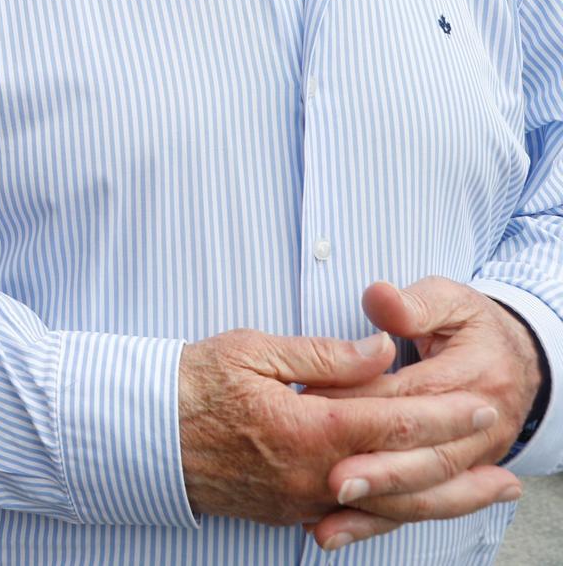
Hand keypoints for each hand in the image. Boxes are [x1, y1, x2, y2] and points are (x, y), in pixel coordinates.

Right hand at [177, 327, 498, 528]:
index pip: (395, 421)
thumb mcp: (252, 350)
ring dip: (443, 500)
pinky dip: (395, 509)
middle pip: (406, 476)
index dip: (445, 414)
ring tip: (484, 494)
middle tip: (508, 467)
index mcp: (308, 429)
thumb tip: (380, 351)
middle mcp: (313, 475)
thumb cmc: (188, 384)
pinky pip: (353, 513)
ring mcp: (301, 500)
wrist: (136, 433)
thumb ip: (324, 355)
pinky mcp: (288, 511)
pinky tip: (417, 501)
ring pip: (387, 504)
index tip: (482, 405)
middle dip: (462, 469)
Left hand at [302, 278, 540, 549]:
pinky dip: (380, 521)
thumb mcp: (450, 300)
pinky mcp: (457, 476)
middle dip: (379, 472)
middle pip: (427, 456)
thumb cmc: (472, 325)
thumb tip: (381, 299)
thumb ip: (414, 303)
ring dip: (377, 508)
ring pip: (425, 491)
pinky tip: (338, 531)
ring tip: (328, 523)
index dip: (363, 400)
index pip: (413, 395)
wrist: (519, 358)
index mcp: (476, 377)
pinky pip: (420, 505)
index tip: (311, 403)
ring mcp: (474, 458)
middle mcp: (481, 426)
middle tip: (331, 480)